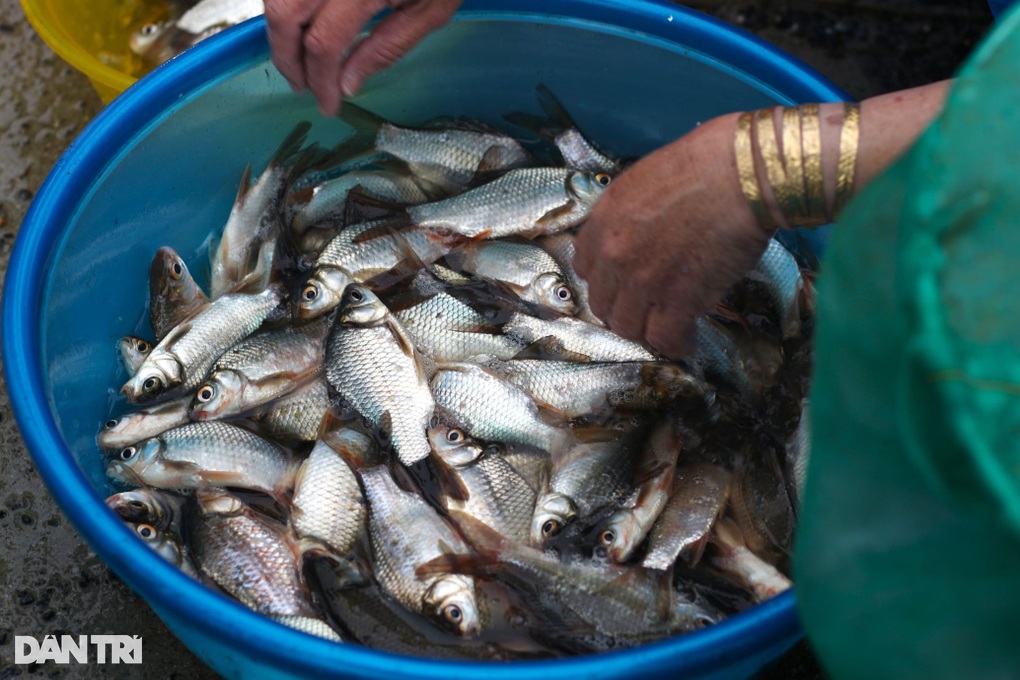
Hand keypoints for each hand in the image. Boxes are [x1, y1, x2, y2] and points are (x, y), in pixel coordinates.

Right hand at [265, 0, 461, 115]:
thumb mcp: (431, 9)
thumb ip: (387, 47)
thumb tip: (346, 83)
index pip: (323, 43)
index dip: (319, 80)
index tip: (326, 104)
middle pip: (284, 14)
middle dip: (286, 57)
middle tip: (301, 85)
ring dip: (281, 28)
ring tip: (301, 57)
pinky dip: (287, 4)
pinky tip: (305, 22)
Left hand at [573, 113, 773, 359]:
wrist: (742, 173)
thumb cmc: (705, 163)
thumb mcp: (645, 180)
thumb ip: (630, 214)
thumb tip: (640, 235)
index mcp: (604, 220)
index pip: (585, 268)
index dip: (606, 279)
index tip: (622, 281)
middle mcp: (614, 253)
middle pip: (603, 303)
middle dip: (624, 308)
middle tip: (647, 306)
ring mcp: (643, 280)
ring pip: (628, 327)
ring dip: (647, 329)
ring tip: (667, 324)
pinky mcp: (677, 299)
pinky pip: (664, 338)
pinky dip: (675, 344)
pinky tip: (686, 339)